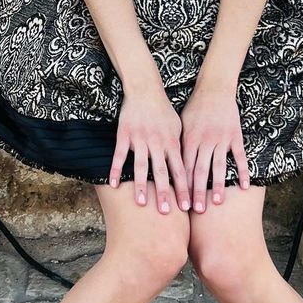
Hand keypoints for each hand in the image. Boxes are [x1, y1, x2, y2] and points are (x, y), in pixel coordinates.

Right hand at [109, 83, 189, 212]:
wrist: (145, 90)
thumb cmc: (163, 110)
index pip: (180, 170)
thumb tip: (187, 169)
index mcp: (172, 142)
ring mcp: (139, 139)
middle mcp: (157, 142)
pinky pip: (119, 155)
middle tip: (167, 213)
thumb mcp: (178, 127)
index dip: (184, 189)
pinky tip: (114, 185)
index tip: (188, 207)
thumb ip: (180, 148)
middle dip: (165, 193)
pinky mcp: (124, 135)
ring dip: (142, 186)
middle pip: (162, 172)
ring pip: (141, 166)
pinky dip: (115, 170)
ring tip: (143, 204)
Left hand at [179, 75, 250, 210]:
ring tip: (217, 203)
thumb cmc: (194, 108)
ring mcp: (221, 139)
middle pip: (200, 170)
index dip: (181, 185)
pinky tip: (244, 186)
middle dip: (197, 191)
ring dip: (218, 185)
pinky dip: (243, 171)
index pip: (184, 166)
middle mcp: (205, 140)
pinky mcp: (235, 135)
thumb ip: (178, 145)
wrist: (214, 88)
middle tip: (196, 210)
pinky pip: (240, 157)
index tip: (179, 202)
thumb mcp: (181, 124)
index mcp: (189, 139)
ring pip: (219, 166)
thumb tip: (168, 166)